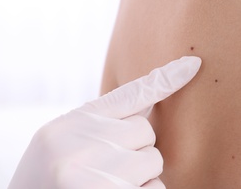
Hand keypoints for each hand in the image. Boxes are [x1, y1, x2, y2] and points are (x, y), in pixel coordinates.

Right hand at [8, 56, 201, 188]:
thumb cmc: (47, 179)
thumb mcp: (63, 142)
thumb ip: (100, 125)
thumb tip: (149, 108)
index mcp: (71, 125)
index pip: (130, 93)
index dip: (166, 78)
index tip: (193, 64)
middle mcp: (83, 144)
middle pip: (146, 132)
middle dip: (135, 149)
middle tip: (105, 167)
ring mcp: (98, 174)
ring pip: (154, 162)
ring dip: (139, 176)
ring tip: (104, 184)